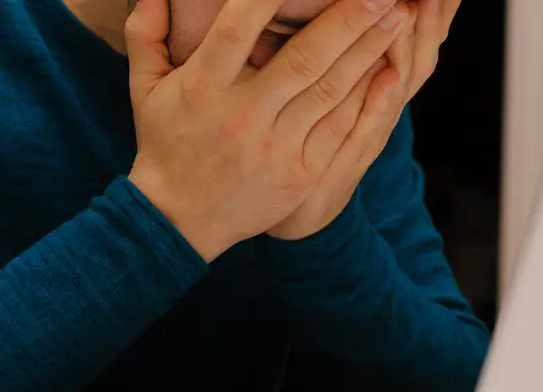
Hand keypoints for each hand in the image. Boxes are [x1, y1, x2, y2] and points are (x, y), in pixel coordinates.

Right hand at [123, 0, 410, 261]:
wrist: (180, 220)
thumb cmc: (165, 144)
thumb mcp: (145, 89)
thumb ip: (145, 33)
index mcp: (203, 88)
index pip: (239, 28)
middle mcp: (243, 116)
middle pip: (305, 58)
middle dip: (349, 18)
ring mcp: (276, 148)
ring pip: (332, 90)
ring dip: (369, 49)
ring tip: (397, 16)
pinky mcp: (301, 173)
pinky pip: (340, 127)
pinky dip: (367, 96)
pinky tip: (389, 68)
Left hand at [268, 0, 460, 240]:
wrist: (300, 209)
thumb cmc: (309, 143)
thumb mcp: (328, 89)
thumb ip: (338, 50)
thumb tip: (339, 16)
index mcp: (381, 85)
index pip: (418, 37)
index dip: (435, 11)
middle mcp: (384, 105)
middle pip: (421, 53)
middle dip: (432, 16)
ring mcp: (370, 132)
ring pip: (401, 83)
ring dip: (411, 44)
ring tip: (419, 7)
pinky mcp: (349, 160)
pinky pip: (370, 127)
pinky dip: (382, 101)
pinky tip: (390, 74)